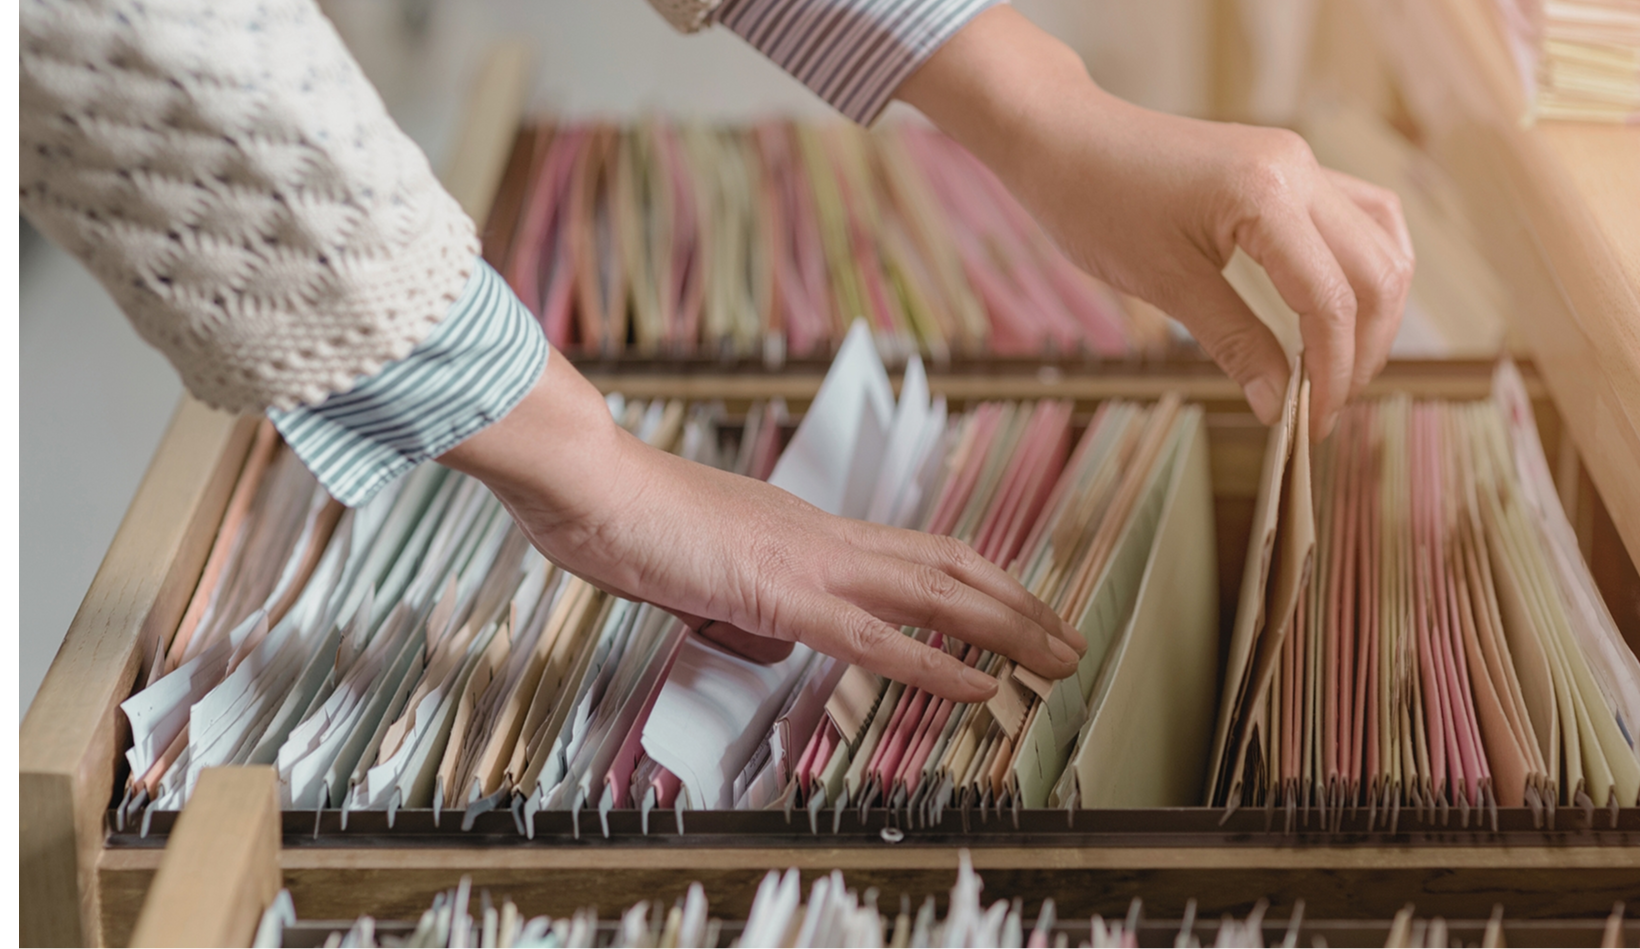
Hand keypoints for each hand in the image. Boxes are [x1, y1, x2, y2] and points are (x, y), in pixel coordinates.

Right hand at [440, 353, 1085, 702]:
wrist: (587, 481)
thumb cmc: (626, 518)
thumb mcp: (698, 566)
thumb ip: (742, 596)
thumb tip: (766, 630)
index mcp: (807, 531)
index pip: (915, 554)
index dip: (977, 582)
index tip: (1017, 609)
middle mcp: (824, 537)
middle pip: (949, 566)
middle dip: (1019, 604)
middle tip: (1070, 637)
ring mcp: (809, 562)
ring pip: (936, 595)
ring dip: (1007, 628)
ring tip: (1058, 658)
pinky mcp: (781, 593)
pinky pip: (874, 638)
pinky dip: (937, 665)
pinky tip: (980, 687)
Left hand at [896, 7, 1413, 439]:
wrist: (1065, 138)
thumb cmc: (1097, 203)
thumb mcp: (1164, 284)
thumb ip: (1234, 342)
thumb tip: (1278, 405)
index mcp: (1267, 196)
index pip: (1331, 299)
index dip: (1332, 371)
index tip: (1311, 424)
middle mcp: (1300, 169)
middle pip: (1377, 272)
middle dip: (1363, 348)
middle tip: (1326, 405)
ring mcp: (1300, 160)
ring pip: (1382, 240)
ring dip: (1375, 308)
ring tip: (1340, 366)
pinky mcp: (1289, 166)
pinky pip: (1358, 214)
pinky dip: (1361, 267)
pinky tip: (1342, 308)